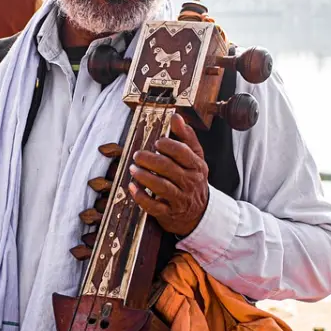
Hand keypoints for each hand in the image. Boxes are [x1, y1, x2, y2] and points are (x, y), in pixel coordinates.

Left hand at [129, 113, 208, 236]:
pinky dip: (141, 196)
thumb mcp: (195, 158)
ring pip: (161, 187)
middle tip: (137, 155)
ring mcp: (180, 199)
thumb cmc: (192, 180)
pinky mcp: (168, 213)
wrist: (199, 213)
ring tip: (133, 168)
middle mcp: (190, 182)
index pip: (183, 153)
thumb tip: (176, 116)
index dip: (168, 145)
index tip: (157, 142)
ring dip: (144, 176)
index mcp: (197, 166)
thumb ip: (186, 137)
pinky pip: (153, 206)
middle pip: (168, 168)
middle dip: (150, 160)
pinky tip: (132, 187)